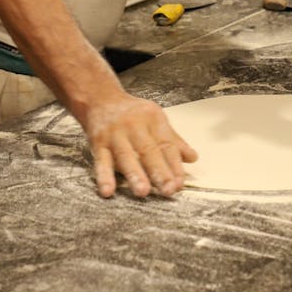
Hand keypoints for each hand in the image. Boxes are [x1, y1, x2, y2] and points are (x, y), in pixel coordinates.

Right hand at [81, 93, 196, 197]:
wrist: (101, 99)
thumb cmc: (132, 114)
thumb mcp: (155, 120)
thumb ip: (173, 141)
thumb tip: (193, 158)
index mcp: (153, 119)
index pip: (166, 144)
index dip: (174, 164)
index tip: (180, 183)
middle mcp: (134, 125)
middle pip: (149, 150)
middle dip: (160, 171)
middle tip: (169, 189)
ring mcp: (115, 134)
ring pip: (126, 156)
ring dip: (135, 174)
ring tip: (143, 192)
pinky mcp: (98, 142)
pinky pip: (101, 161)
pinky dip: (104, 177)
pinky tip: (108, 191)